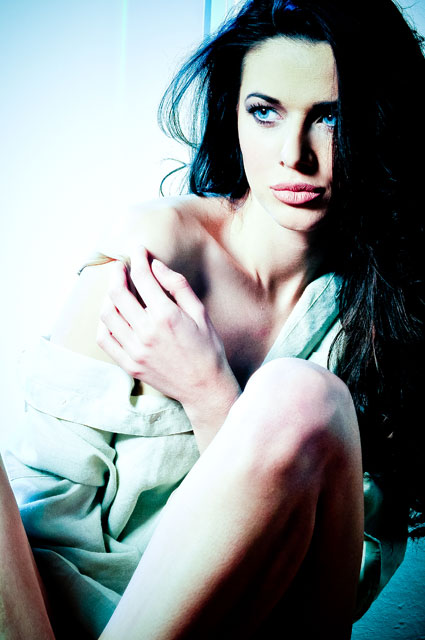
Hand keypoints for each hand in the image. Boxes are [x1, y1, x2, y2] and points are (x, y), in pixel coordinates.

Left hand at [97, 247, 239, 434]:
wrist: (204, 387)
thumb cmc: (207, 348)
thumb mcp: (200, 312)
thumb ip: (177, 286)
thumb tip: (156, 266)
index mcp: (166, 316)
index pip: (142, 278)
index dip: (137, 258)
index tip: (137, 250)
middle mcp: (146, 332)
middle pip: (118, 293)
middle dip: (117, 273)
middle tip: (121, 266)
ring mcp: (135, 350)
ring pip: (107, 314)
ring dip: (108, 296)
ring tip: (116, 289)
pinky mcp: (129, 365)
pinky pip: (105, 339)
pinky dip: (104, 323)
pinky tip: (111, 315)